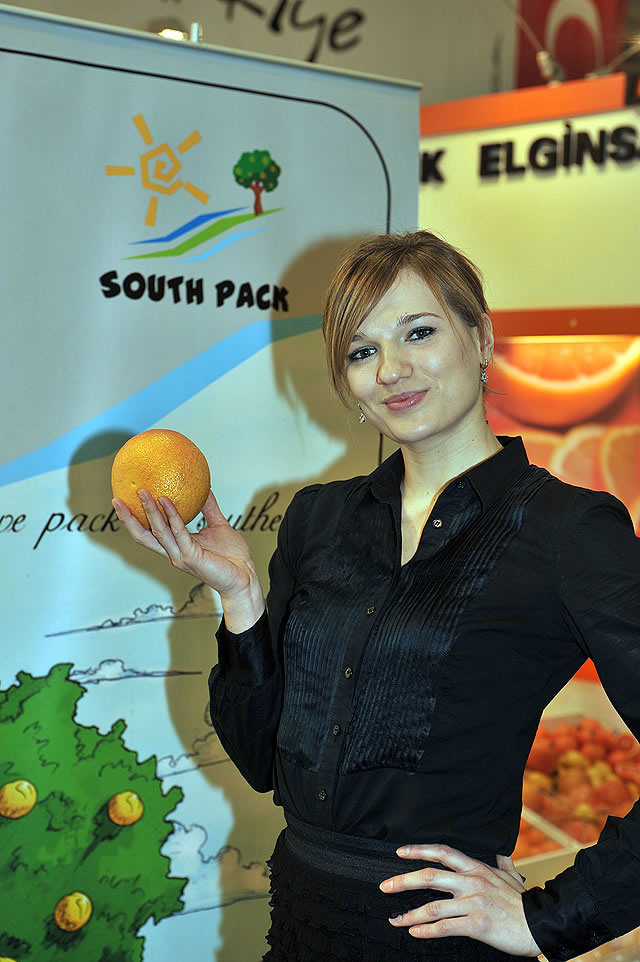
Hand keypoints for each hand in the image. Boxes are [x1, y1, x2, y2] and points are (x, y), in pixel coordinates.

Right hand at [112, 489, 264, 618]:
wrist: (245, 577)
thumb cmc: (232, 557)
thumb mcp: (218, 526)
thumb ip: (209, 509)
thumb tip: (204, 488)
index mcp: (177, 547)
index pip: (149, 533)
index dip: (135, 520)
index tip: (125, 502)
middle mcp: (174, 553)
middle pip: (144, 536)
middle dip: (128, 519)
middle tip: (117, 500)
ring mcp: (181, 556)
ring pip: (158, 532)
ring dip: (149, 512)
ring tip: (143, 493)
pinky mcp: (192, 557)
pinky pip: (179, 533)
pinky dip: (172, 516)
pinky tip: (167, 501)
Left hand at [379, 844, 540, 956]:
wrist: (541, 924)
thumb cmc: (525, 902)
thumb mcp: (512, 877)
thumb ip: (503, 863)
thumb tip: (500, 852)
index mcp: (477, 868)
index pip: (443, 852)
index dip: (419, 850)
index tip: (400, 852)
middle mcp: (473, 882)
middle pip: (430, 876)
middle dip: (404, 881)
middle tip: (385, 886)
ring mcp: (474, 902)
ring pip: (434, 906)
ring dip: (410, 913)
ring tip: (396, 919)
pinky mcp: (478, 924)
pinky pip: (446, 927)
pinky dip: (427, 930)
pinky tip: (415, 932)